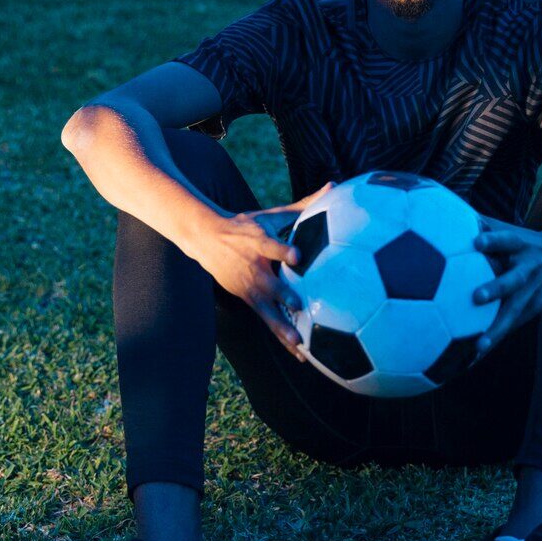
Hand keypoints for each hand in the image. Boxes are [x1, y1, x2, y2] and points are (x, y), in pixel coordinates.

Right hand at [192, 181, 336, 359]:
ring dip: (282, 327)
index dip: (283, 251)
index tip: (297, 255)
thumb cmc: (246, 226)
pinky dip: (283, 336)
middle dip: (284, 295)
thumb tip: (334, 186)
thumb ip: (304, 204)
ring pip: (268, 310)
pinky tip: (301, 354)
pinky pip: (269, 321)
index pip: (271, 247)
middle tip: (299, 305)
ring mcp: (250, 287)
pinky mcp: (248, 300)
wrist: (206, 240)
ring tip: (300, 344)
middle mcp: (254, 268)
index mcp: (259, 243)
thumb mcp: (270, 214)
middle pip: (269, 284)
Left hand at [470, 215, 541, 361]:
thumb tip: (449, 212)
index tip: (477, 241)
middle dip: (496, 289)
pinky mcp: (537, 308)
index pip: (507, 239)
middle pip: (513, 279)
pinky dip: (497, 337)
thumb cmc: (527, 243)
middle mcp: (528, 268)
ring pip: (515, 311)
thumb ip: (486, 226)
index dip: (493, 239)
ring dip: (497, 329)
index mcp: (520, 245)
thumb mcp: (512, 230)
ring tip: (479, 346)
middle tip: (477, 297)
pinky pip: (514, 325)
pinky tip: (477, 354)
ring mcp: (534, 291)